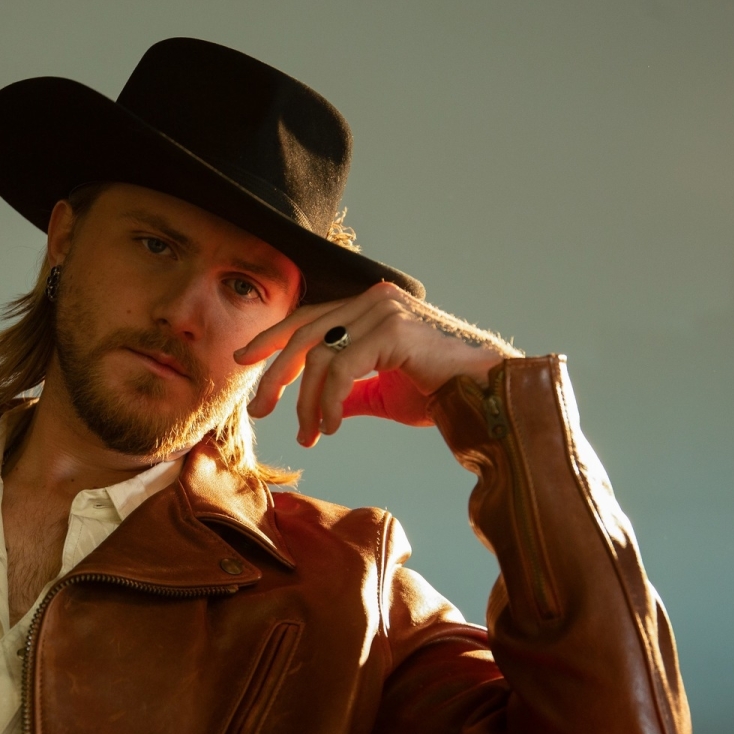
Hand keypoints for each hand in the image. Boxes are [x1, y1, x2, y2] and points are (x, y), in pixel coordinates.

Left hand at [235, 281, 518, 445]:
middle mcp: (375, 300)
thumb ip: (351, 391)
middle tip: (259, 409)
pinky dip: (329, 401)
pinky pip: (341, 369)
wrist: (487, 394)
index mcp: (371, 307)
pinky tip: (331, 427)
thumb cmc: (442, 391)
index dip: (274, 338)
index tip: (245, 361)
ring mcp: (384, 310)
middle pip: (305, 332)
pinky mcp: (392, 330)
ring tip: (310, 433)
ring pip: (319, 355)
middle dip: (276, 373)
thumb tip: (322, 406)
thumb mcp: (383, 392)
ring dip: (307, 401)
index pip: (310, 317)